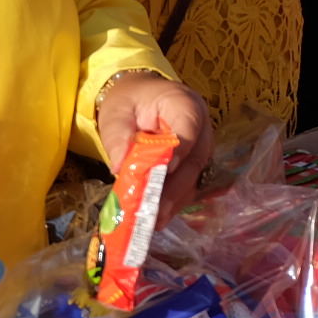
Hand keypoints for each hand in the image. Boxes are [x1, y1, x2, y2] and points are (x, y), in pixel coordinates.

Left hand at [96, 73, 213, 226]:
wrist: (138, 96)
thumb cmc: (128, 102)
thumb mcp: (116, 114)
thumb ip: (118, 138)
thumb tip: (121, 168)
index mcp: (183, 103)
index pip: (188, 128)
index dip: (178, 152)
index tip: (163, 173)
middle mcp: (200, 124)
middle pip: (195, 158)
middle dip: (175, 188)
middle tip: (155, 212)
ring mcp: (201, 143)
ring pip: (195, 174)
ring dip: (176, 199)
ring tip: (155, 221)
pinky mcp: (195, 160)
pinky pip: (190, 181)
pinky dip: (175, 199)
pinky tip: (160, 214)